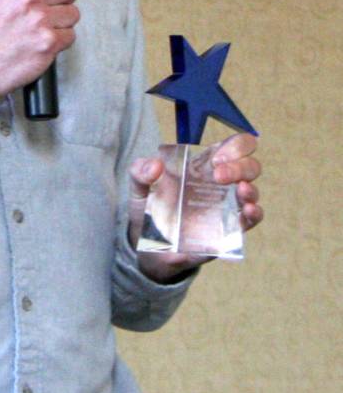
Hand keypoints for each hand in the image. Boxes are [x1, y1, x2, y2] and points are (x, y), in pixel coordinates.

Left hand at [128, 133, 262, 282]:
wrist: (146, 246)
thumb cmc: (148, 209)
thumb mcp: (138, 187)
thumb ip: (139, 171)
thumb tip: (155, 165)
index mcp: (203, 166)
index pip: (234, 146)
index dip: (235, 146)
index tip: (218, 156)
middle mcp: (220, 184)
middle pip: (249, 166)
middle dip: (240, 166)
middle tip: (218, 175)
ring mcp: (226, 208)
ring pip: (252, 192)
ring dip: (251, 189)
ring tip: (241, 190)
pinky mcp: (227, 231)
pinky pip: (250, 221)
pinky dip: (254, 214)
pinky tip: (248, 210)